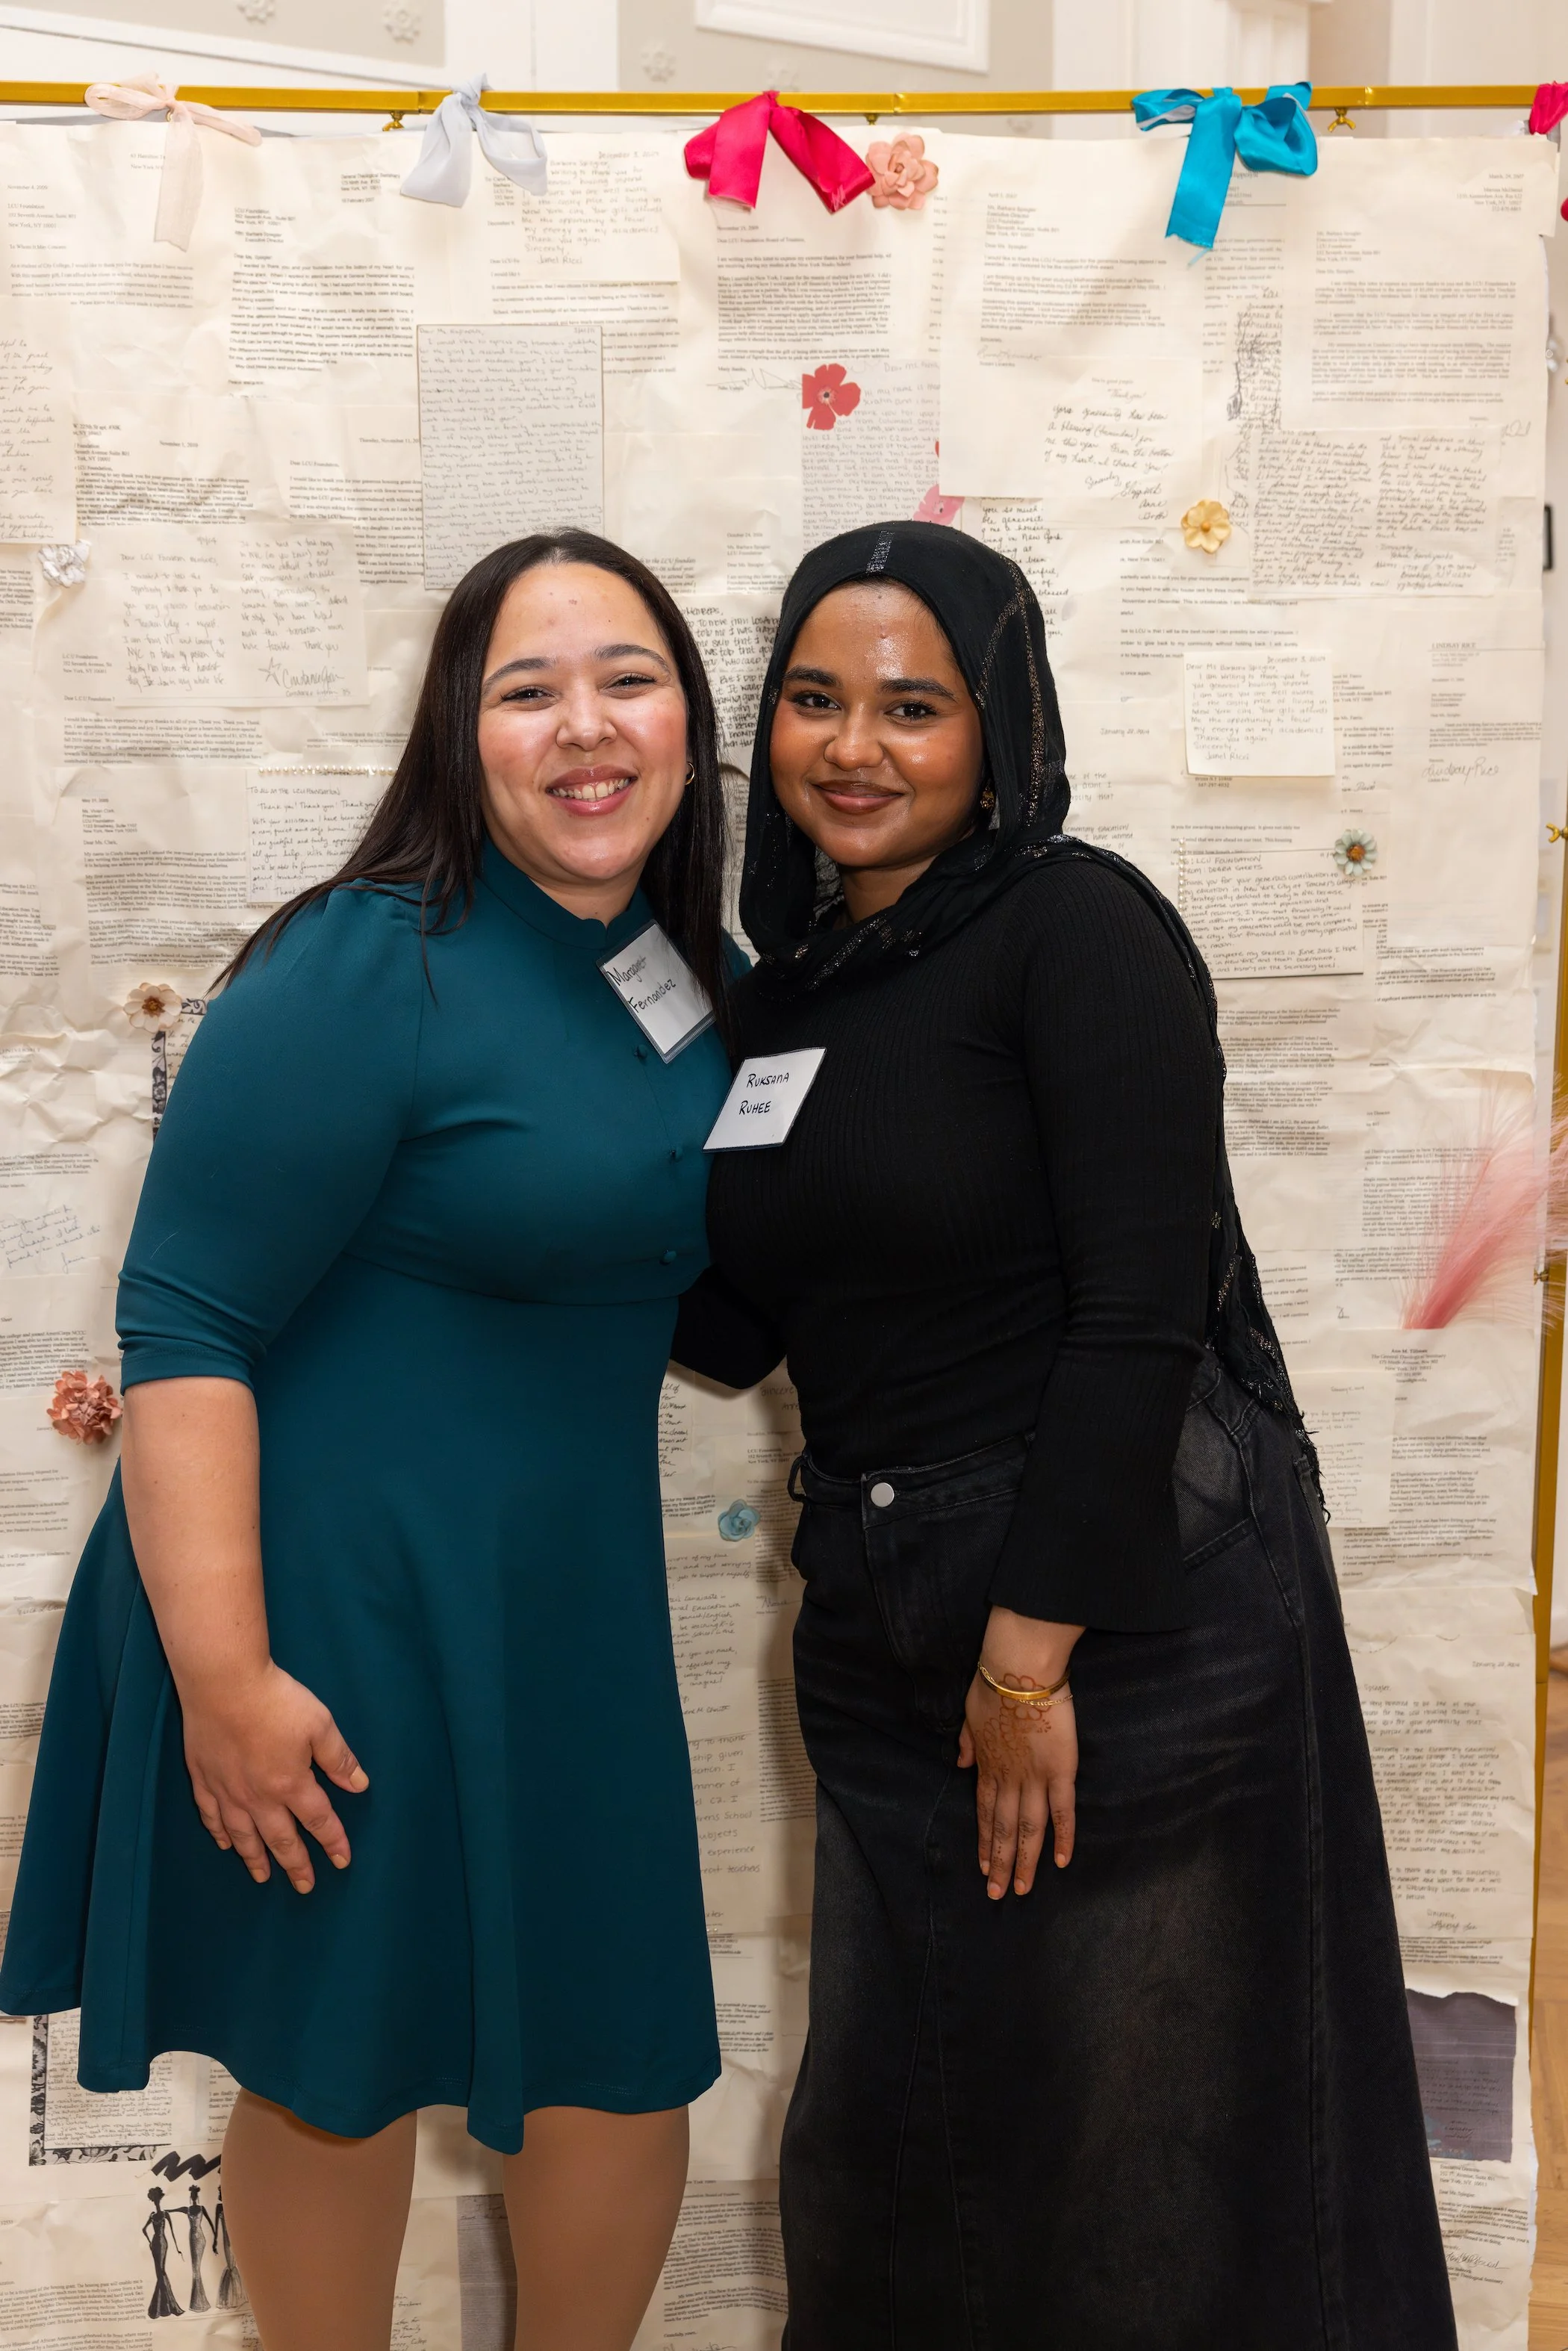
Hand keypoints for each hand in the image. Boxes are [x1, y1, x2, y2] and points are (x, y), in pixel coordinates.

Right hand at [181, 1660, 368, 1893]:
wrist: (223, 1683)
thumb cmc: (276, 1700)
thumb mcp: (320, 1724)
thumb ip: (339, 1759)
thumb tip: (360, 1786)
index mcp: (291, 1784)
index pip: (318, 1820)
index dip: (333, 1842)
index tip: (342, 1861)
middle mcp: (258, 1796)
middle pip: (280, 1838)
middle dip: (295, 1865)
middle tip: (305, 1886)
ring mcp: (227, 1791)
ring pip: (243, 1835)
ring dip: (255, 1858)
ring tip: (263, 1877)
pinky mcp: (203, 1779)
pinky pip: (211, 1816)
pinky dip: (219, 1834)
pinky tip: (224, 1844)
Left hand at [958, 1607, 1082, 1897]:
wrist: (1019, 1670)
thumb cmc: (993, 1685)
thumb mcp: (969, 1714)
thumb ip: (967, 1743)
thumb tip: (961, 1766)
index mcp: (987, 1766)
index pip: (984, 1812)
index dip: (984, 1840)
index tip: (982, 1865)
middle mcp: (1009, 1779)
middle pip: (1003, 1828)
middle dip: (999, 1862)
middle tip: (996, 1894)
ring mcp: (1035, 1778)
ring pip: (1029, 1829)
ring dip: (1024, 1861)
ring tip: (1021, 1889)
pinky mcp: (1061, 1771)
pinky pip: (1063, 1811)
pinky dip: (1063, 1838)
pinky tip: (1062, 1861)